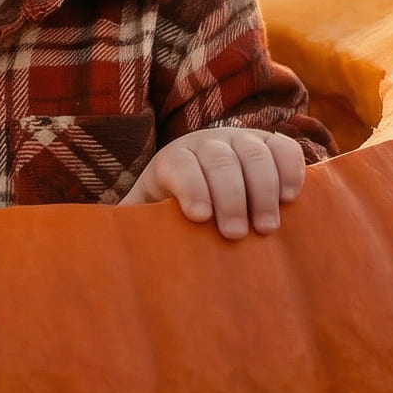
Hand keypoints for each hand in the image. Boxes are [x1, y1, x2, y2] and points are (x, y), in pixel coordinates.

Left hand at [119, 129, 306, 236]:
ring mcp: (240, 141)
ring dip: (263, 189)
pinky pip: (284, 147)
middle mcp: (206, 143)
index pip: (180, 165)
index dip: (191, 187)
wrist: (203, 191)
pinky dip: (290, 169)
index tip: (199, 217)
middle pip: (220, 160)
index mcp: (172, 160)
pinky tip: (290, 199)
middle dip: (230, 196)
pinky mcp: (270, 146)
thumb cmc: (171, 218)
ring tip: (266, 228)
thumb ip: (131, 230)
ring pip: (255, 152)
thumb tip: (102, 251)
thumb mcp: (146, 220)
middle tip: (236, 234)